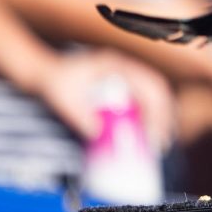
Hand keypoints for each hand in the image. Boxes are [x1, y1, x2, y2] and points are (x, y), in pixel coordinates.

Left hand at [29, 50, 175, 149]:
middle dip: (164, 120)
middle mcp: (129, 70)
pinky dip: (150, 121)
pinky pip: (146, 105)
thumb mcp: (63, 97)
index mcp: (119, 65)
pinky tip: (147, 138)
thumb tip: (97, 133)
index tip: (153, 134)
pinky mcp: (126, 90)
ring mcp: (129, 79)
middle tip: (160, 145)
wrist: (48, 74)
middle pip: (159, 94)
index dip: (158, 111)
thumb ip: (77, 113)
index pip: (151, 87)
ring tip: (157, 146)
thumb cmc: (56, 81)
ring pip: (155, 100)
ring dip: (160, 122)